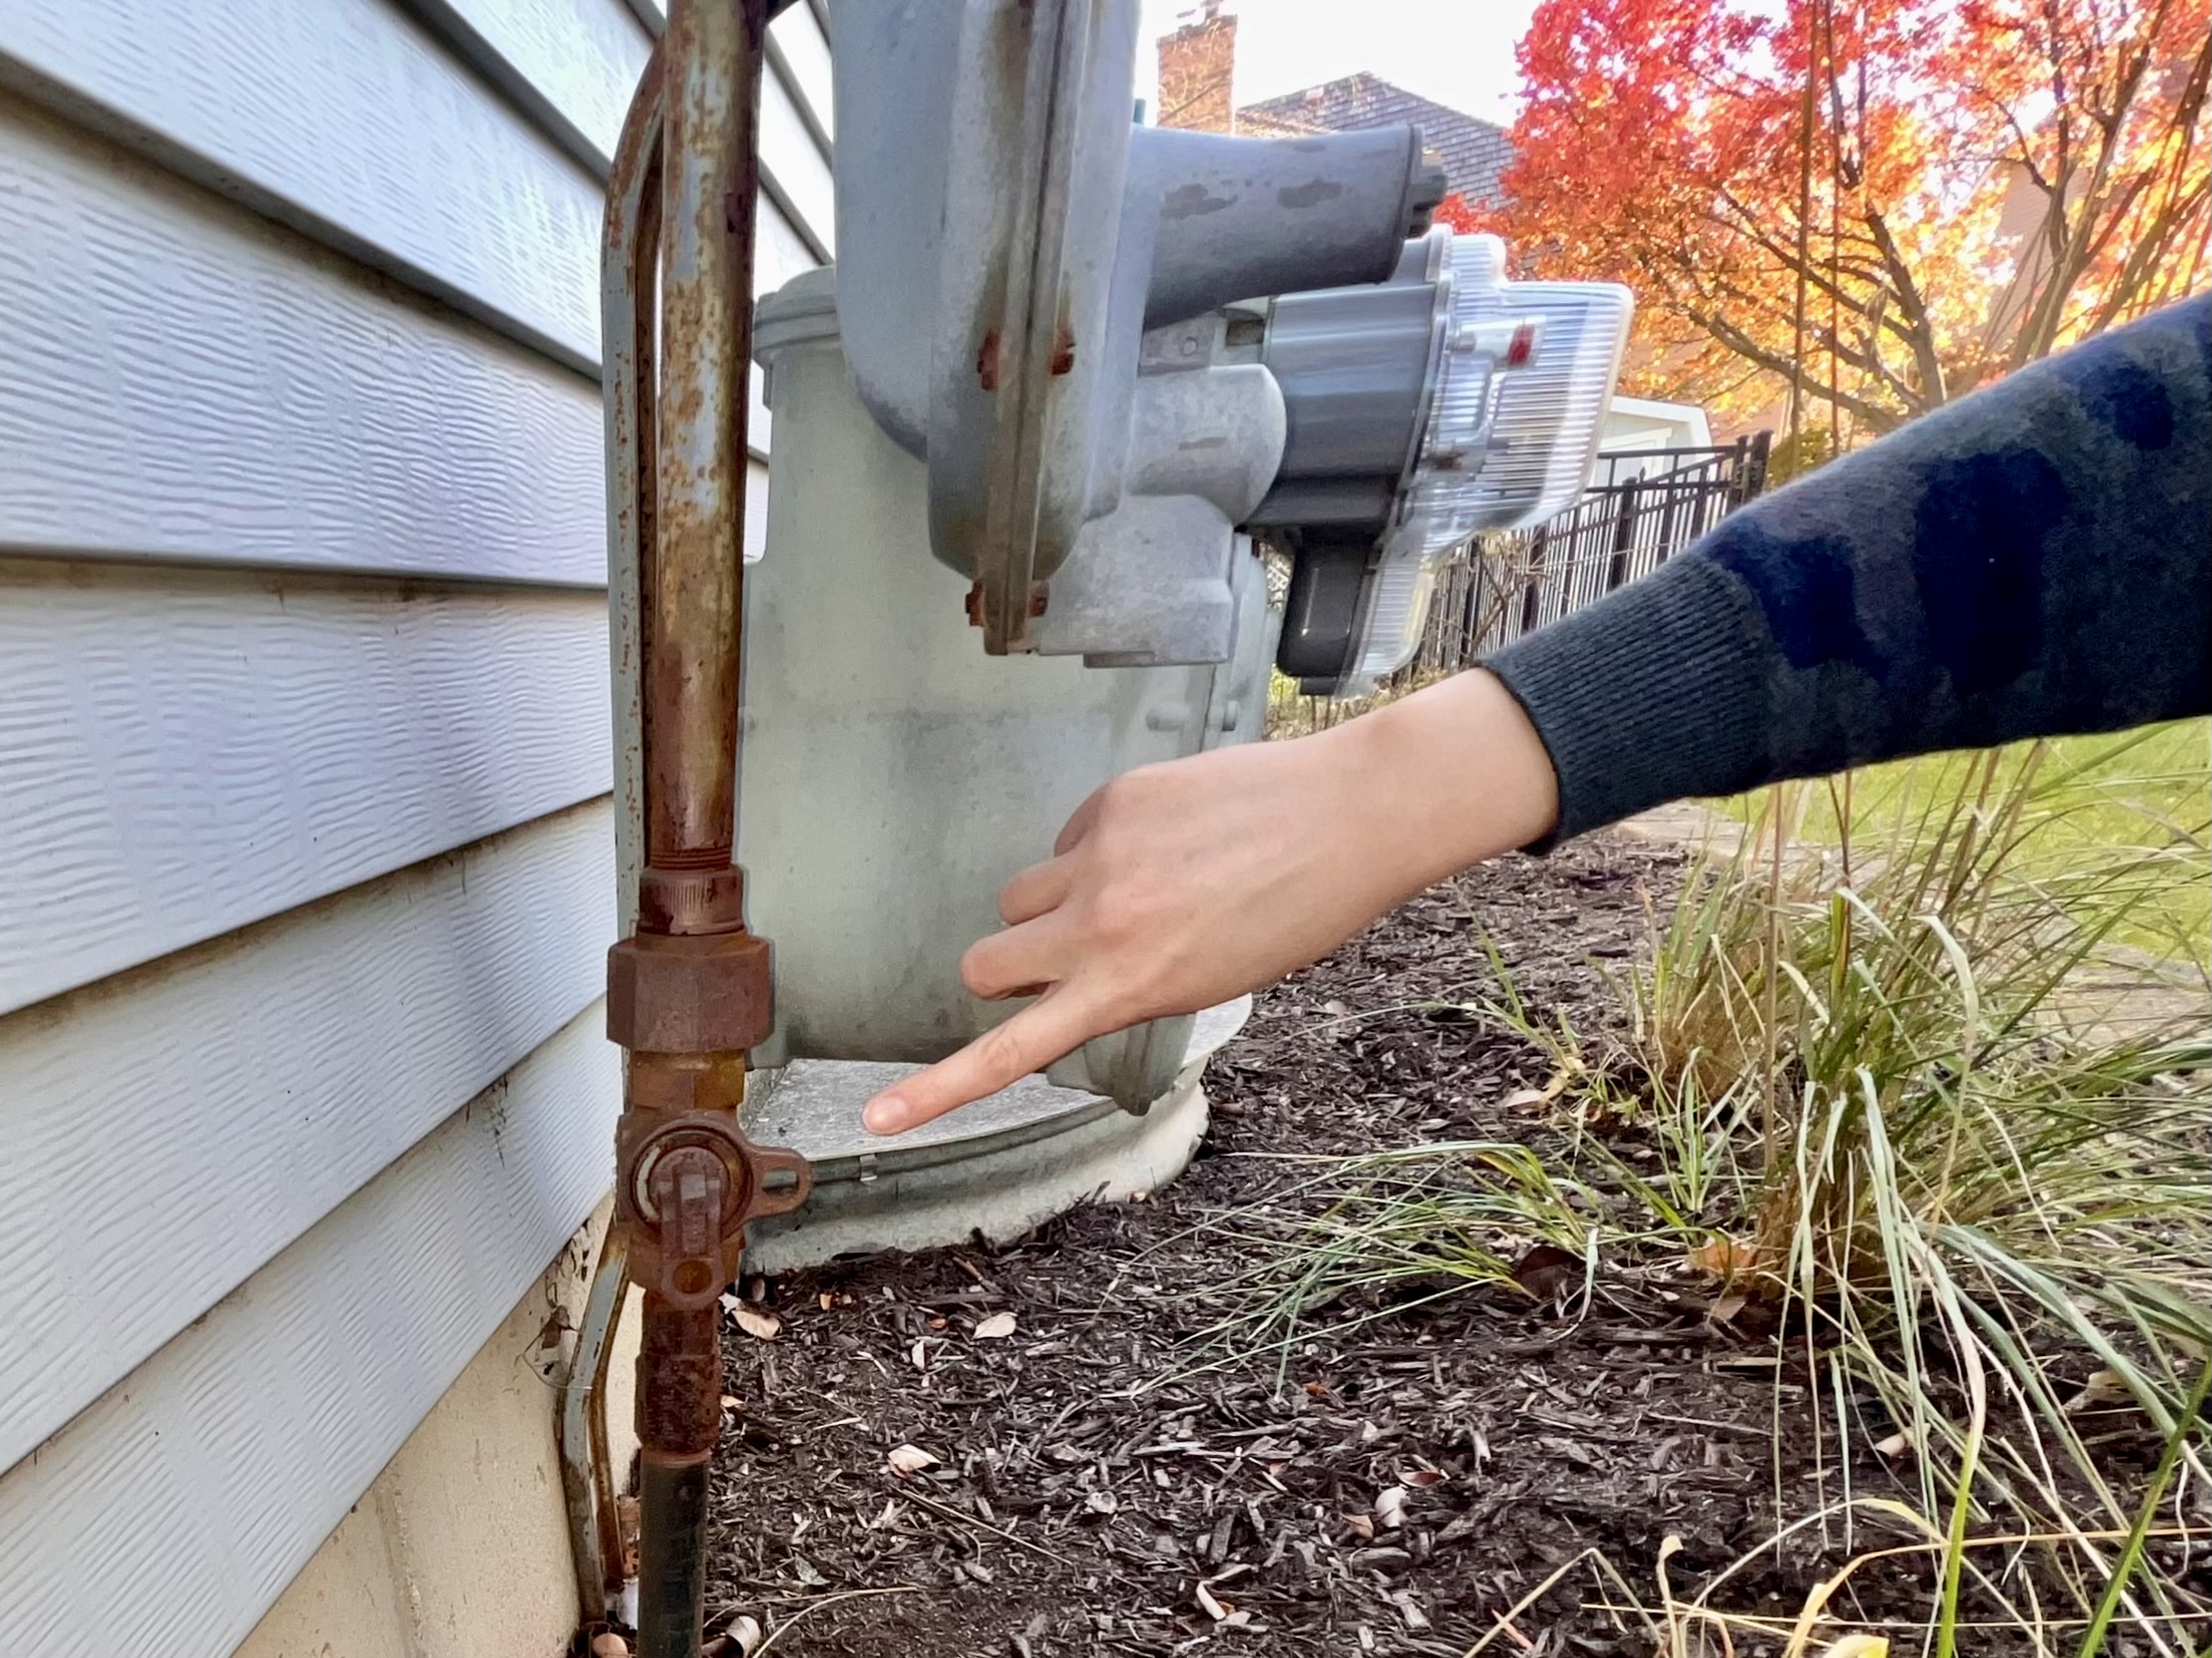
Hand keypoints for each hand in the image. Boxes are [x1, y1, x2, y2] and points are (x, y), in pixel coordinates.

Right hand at [860, 670, 1559, 1133]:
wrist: (1348, 818)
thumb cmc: (1294, 913)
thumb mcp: (1208, 980)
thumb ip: (1126, 983)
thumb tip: (1071, 965)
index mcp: (1128, 989)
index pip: (1008, 1049)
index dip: (934, 1091)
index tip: (875, 1120)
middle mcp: (1099, 926)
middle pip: (983, 960)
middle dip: (1004, 969)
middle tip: (1056, 965)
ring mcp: (1098, 857)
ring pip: (1019, 895)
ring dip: (1048, 907)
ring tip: (1129, 895)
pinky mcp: (1111, 799)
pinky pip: (1068, 836)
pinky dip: (1098, 846)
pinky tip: (1167, 842)